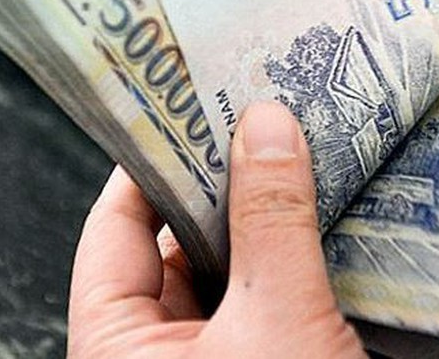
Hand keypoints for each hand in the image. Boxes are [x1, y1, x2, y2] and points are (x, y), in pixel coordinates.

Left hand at [67, 102, 363, 357]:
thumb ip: (273, 223)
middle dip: (223, 184)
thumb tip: (269, 128)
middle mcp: (154, 349)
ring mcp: (209, 354)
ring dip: (264, 220)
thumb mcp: (279, 320)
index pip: (115, 226)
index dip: (155, 160)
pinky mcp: (259, 357)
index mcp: (117, 346)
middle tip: (259, 121)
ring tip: (296, 159)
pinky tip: (322, 217)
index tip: (194, 104)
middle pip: (177, 241)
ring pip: (227, 268)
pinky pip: (264, 295)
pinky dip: (288, 257)